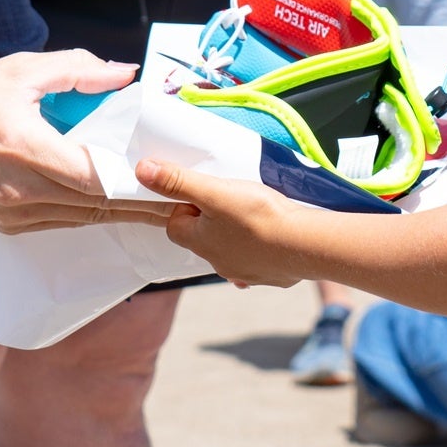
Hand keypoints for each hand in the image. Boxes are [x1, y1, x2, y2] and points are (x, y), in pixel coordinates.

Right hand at [0, 51, 178, 234]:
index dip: (135, 179)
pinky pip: (61, 221)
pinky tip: (112, 202)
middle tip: (179, 195)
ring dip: (120, 211)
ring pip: (83, 218)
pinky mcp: (7, 224)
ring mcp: (13, 213)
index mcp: (24, 148)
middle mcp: (20, 189)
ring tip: (158, 204)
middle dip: (140, 202)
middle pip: (97, 205)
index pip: (95, 176)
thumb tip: (125, 73)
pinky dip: (88, 211)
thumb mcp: (17, 71)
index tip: (168, 174)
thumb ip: (76, 69)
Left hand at [134, 159, 310, 288]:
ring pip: (229, 250)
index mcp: (199, 241)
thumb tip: (142, 171)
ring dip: (234, 235)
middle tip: (231, 199)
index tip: (205, 192)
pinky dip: (259, 250)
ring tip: (253, 216)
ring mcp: (242, 272)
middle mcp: (216, 262)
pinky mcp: (268, 275)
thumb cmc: (258, 217)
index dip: (185, 205)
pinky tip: (270, 239)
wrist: (305, 246)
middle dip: (211, 219)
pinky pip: (256, 261)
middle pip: (202, 237)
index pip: (175, 223)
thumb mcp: (214, 192)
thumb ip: (178, 182)